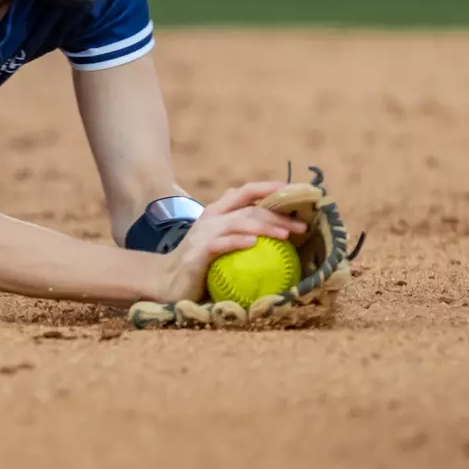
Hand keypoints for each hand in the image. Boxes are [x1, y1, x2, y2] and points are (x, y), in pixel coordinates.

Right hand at [154, 181, 307, 302]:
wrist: (166, 281)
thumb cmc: (201, 264)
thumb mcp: (220, 242)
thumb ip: (238, 231)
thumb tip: (274, 229)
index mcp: (217, 212)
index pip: (245, 191)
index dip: (268, 188)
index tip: (293, 190)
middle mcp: (211, 218)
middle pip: (249, 208)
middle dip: (278, 214)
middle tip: (302, 226)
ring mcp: (203, 234)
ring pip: (238, 223)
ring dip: (264, 227)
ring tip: (285, 234)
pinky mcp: (197, 253)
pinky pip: (221, 244)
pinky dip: (237, 242)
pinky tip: (253, 244)